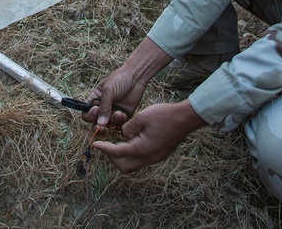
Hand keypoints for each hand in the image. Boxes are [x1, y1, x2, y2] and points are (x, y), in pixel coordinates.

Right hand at [84, 37, 172, 127]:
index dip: (89, 115)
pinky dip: (120, 122)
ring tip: (119, 114)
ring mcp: (112, 112)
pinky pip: (119, 124)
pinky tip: (124, 114)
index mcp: (95, 99)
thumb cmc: (119, 79)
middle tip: (103, 127)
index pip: (86, 112)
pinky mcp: (122, 115)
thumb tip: (100, 123)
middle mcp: (102, 107)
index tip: (96, 110)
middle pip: (95, 123)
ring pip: (108, 125)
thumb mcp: (109, 90)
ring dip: (112, 122)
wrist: (136, 77)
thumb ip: (104, 106)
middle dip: (98, 127)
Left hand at [90, 101, 206, 172]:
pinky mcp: (161, 154)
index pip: (117, 153)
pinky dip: (134, 152)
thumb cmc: (165, 115)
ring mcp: (156, 157)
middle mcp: (149, 157)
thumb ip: (128, 128)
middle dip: (113, 158)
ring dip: (124, 156)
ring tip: (119, 141)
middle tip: (107, 145)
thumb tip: (123, 134)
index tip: (95, 144)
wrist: (186, 118)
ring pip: (134, 163)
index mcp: (142, 149)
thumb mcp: (141, 117)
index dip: (104, 148)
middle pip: (124, 166)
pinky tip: (133, 139)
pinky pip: (143, 158)